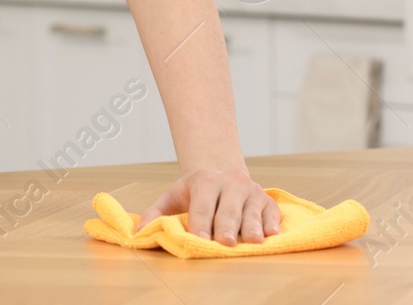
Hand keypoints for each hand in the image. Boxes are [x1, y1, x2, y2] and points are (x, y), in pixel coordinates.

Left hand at [135, 167, 281, 245]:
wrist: (222, 170)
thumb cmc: (197, 191)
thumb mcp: (174, 195)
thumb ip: (157, 212)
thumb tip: (138, 231)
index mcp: (206, 182)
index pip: (202, 206)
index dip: (200, 223)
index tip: (198, 238)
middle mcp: (231, 183)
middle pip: (229, 210)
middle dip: (227, 227)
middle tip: (225, 243)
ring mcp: (252, 191)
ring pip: (252, 211)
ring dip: (252, 227)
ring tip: (254, 241)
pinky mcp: (268, 200)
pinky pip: (273, 212)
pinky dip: (273, 223)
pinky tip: (272, 234)